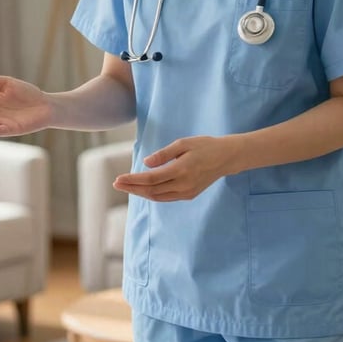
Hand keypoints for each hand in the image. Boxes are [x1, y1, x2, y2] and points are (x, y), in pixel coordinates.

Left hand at [112, 135, 237, 201]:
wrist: (226, 158)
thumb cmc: (204, 146)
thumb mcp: (183, 144)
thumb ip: (164, 154)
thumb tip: (146, 163)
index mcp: (181, 170)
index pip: (151, 179)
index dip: (133, 180)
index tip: (118, 179)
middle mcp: (183, 185)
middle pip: (151, 190)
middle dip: (132, 188)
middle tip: (116, 184)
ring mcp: (187, 192)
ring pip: (158, 196)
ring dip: (140, 193)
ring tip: (126, 186)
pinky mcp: (189, 195)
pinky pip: (166, 197)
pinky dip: (152, 194)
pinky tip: (143, 189)